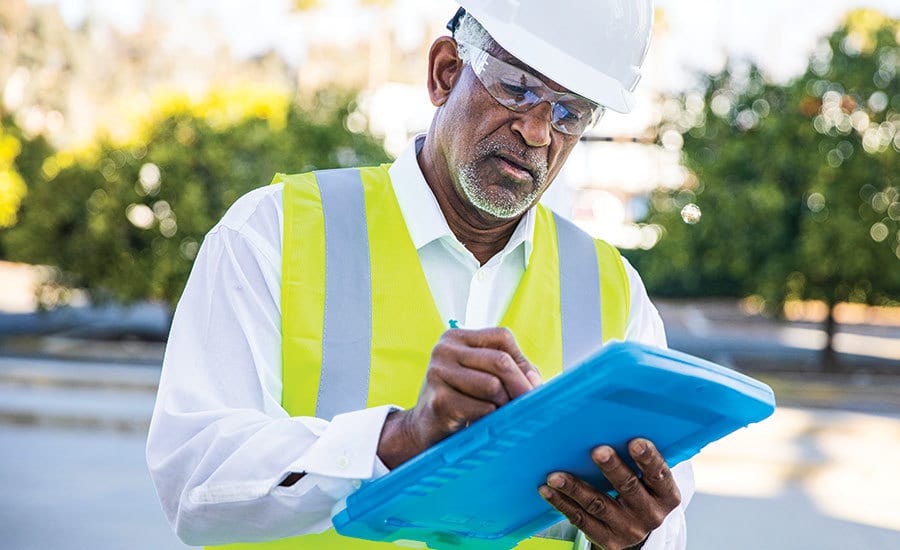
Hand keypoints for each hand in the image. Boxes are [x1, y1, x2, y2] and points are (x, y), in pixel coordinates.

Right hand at [378, 327, 540, 467]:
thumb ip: (511, 371)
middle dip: (521, 386)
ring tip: (499, 413)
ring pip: (493, 385)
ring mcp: (437, 373)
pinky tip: (481, 422)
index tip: (530, 384)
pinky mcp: (438, 400)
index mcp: (456, 337)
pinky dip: (489, 418)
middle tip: (529, 404)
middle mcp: (444, 349)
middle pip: (500, 361)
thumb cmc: (461, 400)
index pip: (502, 337)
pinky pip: (482, 408)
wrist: (424, 429)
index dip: (522, 361)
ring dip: (504, 404)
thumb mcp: (483, 377)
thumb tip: (535, 380)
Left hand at [538, 439, 680, 549]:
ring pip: (598, 505)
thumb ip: (638, 454)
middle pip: (628, 487)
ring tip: (555, 475)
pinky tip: (547, 490)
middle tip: (597, 451)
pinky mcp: (607, 540)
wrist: (635, 532)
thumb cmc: (639, 490)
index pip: (659, 474)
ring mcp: (628, 529)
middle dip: (612, 468)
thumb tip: (613, 416)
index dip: (648, 458)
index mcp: (666, 495)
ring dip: (575, 488)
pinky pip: (581, 520)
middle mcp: (650, 514)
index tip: (635, 441)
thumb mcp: (648, 478)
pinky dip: (562, 503)